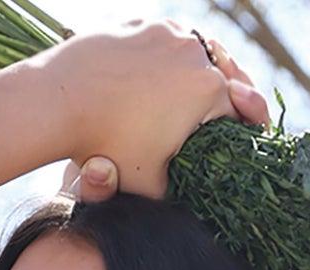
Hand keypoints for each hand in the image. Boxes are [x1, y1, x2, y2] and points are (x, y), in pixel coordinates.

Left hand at [40, 18, 271, 202]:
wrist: (60, 100)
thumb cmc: (105, 145)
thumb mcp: (149, 183)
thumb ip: (181, 192)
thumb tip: (198, 206)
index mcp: (209, 90)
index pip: (242, 109)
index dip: (246, 126)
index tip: (249, 135)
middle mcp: (196, 53)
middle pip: (229, 72)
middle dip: (235, 90)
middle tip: (238, 104)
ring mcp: (169, 32)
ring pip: (204, 49)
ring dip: (210, 67)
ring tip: (208, 86)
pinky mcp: (144, 23)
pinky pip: (173, 37)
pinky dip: (178, 53)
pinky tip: (173, 70)